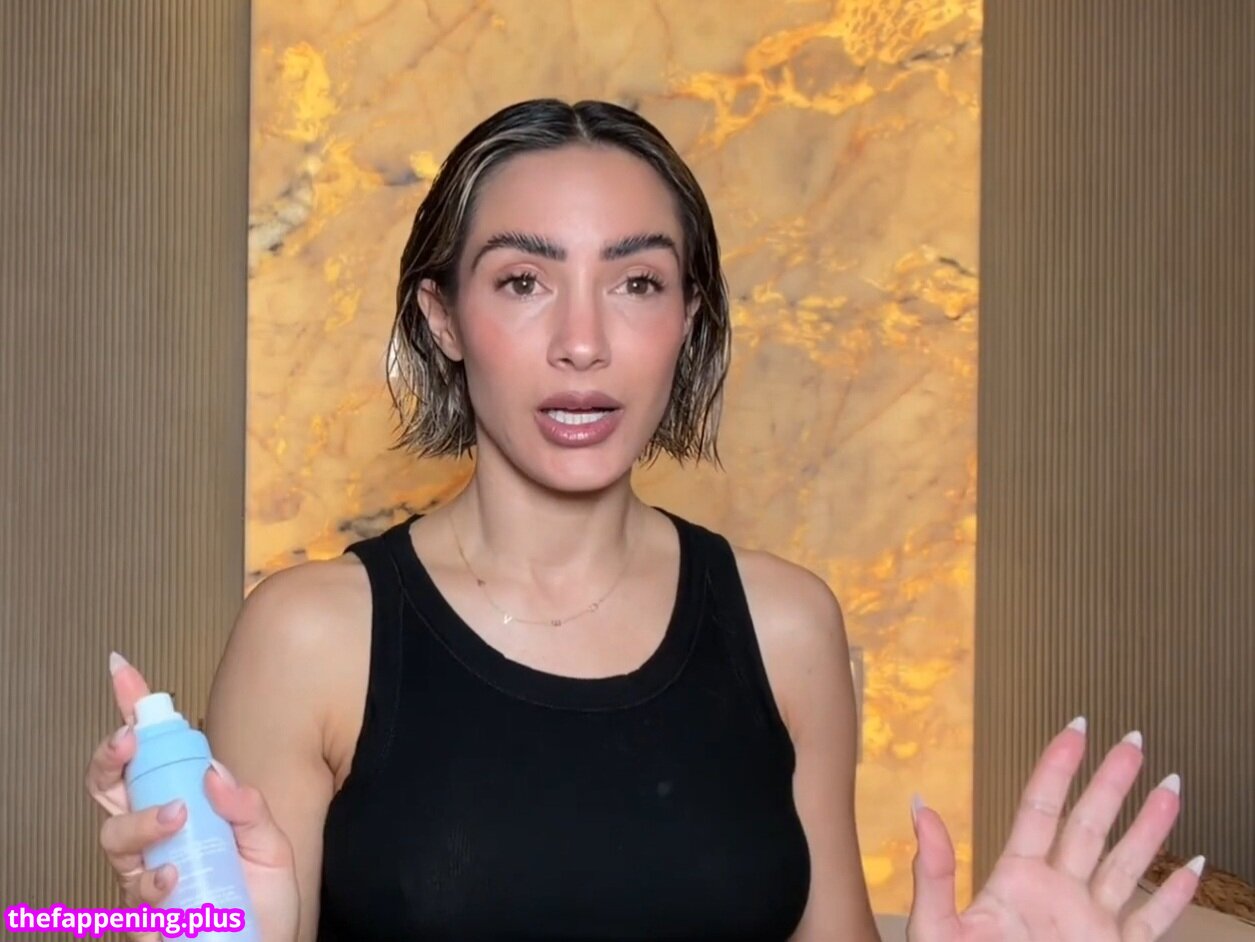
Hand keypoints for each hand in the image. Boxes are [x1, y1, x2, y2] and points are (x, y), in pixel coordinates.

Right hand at [84, 654, 299, 941]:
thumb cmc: (264, 901)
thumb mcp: (271, 844)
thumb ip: (248, 807)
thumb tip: (215, 772)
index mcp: (184, 807)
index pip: (151, 755)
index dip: (131, 714)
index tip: (124, 674)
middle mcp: (156, 837)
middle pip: (109, 787)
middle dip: (110, 757)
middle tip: (129, 741)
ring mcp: (145, 874)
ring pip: (114, 835)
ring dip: (142, 820)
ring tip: (176, 816)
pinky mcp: (145, 915)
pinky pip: (132, 891)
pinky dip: (152, 877)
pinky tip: (175, 872)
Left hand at [907, 718, 1202, 941]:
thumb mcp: (939, 928)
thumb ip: (934, 870)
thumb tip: (920, 806)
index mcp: (1015, 881)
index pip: (1042, 809)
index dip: (1058, 767)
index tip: (1076, 729)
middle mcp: (1057, 895)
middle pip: (1091, 824)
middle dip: (1112, 782)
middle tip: (1132, 740)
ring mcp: (1090, 925)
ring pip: (1127, 864)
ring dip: (1150, 827)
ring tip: (1171, 787)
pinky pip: (1152, 922)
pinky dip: (1176, 897)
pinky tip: (1193, 868)